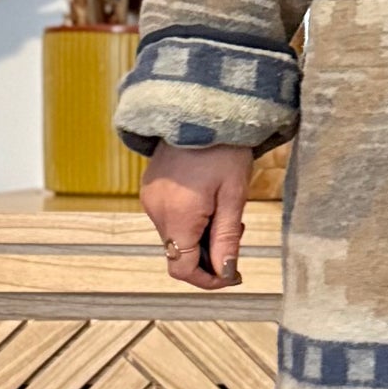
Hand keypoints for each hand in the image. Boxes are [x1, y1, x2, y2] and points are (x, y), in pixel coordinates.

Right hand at [141, 142, 252, 290]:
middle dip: (208, 255)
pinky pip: (169, 218)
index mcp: (177, 217)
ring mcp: (150, 199)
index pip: (183, 269)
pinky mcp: (151, 189)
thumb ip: (227, 238)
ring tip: (225, 211)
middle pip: (179, 254)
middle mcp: (156, 212)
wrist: (200, 108)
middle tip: (237, 233)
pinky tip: (208, 201)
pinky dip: (189, 221)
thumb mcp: (234, 195)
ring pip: (175, 237)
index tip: (233, 274)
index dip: (208, 280)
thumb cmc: (223, 149)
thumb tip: (225, 272)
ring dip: (200, 237)